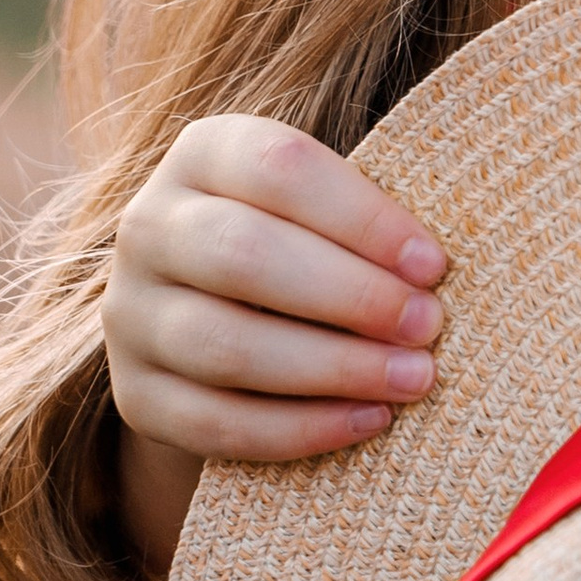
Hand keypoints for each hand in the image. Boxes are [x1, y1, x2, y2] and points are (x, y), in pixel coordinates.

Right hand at [102, 117, 447, 568]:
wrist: (215, 311)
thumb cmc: (310, 240)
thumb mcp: (326, 203)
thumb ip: (370, 213)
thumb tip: (449, 267)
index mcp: (205, 152)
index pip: (280, 168)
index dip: (362, 217)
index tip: (435, 263)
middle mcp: (150, 225)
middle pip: (244, 256)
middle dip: (351, 296)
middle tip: (431, 326)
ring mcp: (131, 315)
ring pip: (225, 345)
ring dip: (333, 368)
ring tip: (416, 379)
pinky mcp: (137, 396)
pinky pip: (215, 422)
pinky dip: (299, 428)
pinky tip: (368, 421)